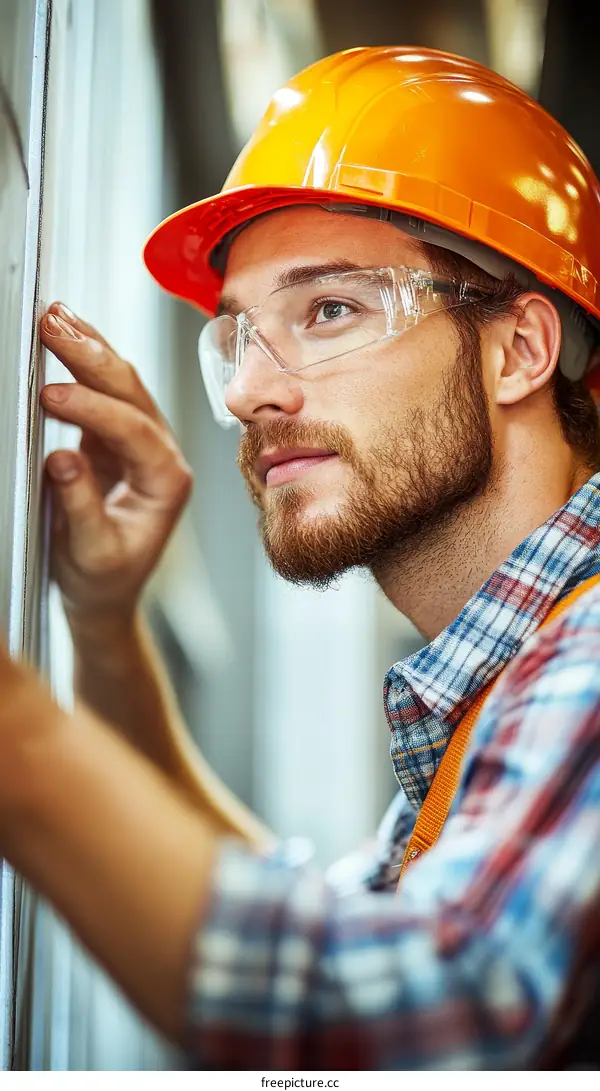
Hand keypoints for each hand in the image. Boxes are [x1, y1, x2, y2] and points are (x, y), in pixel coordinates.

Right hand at [40, 304, 192, 627]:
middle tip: (52, 322)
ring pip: (119, 384)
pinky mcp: (116, 440)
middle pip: (132, 392)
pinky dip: (78, 365)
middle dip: (92, 354)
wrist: (105, 593)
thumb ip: (80, 507)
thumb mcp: (90, 554)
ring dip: (86, 348)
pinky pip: (101, 394)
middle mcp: (164, 455)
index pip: (134, 432)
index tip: (52, 393)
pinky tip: (59, 340)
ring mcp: (143, 443)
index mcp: (169, 482)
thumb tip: (61, 460)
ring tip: (52, 316)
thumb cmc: (103, 579)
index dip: (93, 410)